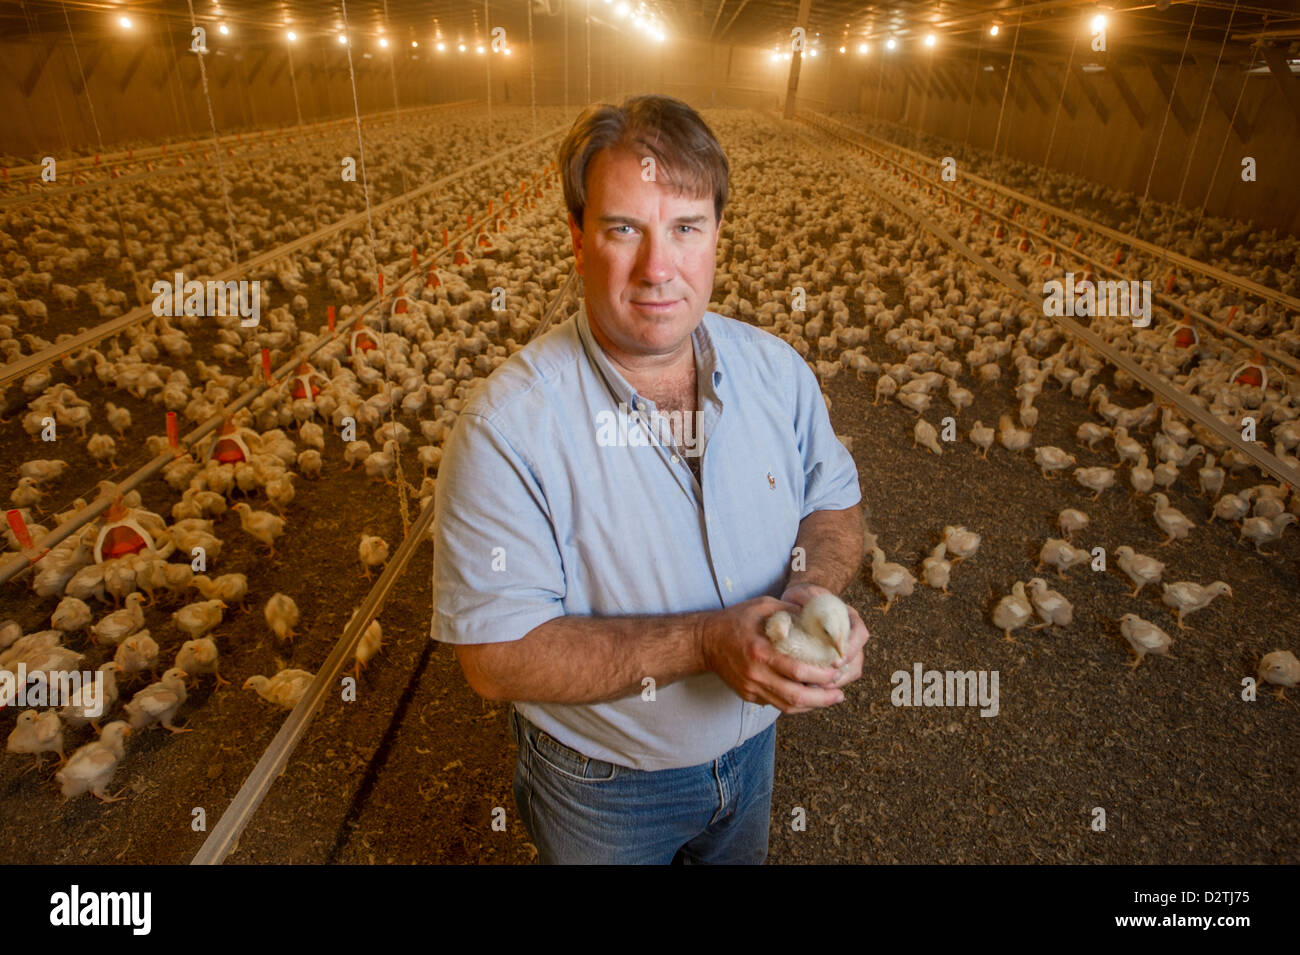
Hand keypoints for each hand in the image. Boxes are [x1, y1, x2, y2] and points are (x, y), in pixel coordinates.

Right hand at [699, 596, 843, 713]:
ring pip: (787, 707)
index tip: (836, 671)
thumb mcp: (763, 606)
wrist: (704, 642)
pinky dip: (795, 704)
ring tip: (830, 698)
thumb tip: (819, 616)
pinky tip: (809, 698)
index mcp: (761, 652)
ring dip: (812, 706)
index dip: (821, 675)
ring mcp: (751, 688)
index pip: (797, 671)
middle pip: (796, 697)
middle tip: (840, 693)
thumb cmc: (735, 620)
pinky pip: (776, 705)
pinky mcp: (748, 695)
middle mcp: (756, 675)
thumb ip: (790, 610)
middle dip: (822, 698)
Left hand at [779, 584, 869, 692]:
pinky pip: (839, 676)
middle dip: (843, 673)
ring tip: (816, 689)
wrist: (800, 601)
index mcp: (849, 617)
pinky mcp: (834, 660)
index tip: (835, 661)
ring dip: (836, 682)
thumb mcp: (804, 594)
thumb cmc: (803, 597)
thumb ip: (805, 600)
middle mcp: (851, 635)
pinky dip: (828, 684)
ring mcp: (844, 649)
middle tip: (824, 682)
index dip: (851, 650)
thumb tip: (798, 615)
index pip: (860, 634)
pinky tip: (812, 688)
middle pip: (858, 658)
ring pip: (851, 671)